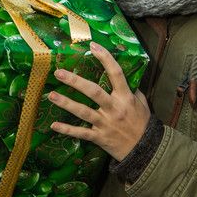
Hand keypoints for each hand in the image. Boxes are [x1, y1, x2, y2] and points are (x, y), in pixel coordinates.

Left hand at [49, 42, 149, 160]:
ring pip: (83, 112)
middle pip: (93, 92)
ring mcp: (105, 124)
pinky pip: (81, 133)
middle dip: (75, 81)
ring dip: (66, 103)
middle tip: (59, 72)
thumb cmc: (143, 123)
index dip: (105, 58)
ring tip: (51, 95)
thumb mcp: (142, 103)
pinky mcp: (99, 137)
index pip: (116, 73)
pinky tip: (54, 125)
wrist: (145, 150)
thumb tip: (124, 75)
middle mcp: (114, 109)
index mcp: (126, 97)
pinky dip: (67, 130)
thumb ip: (132, 89)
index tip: (93, 46)